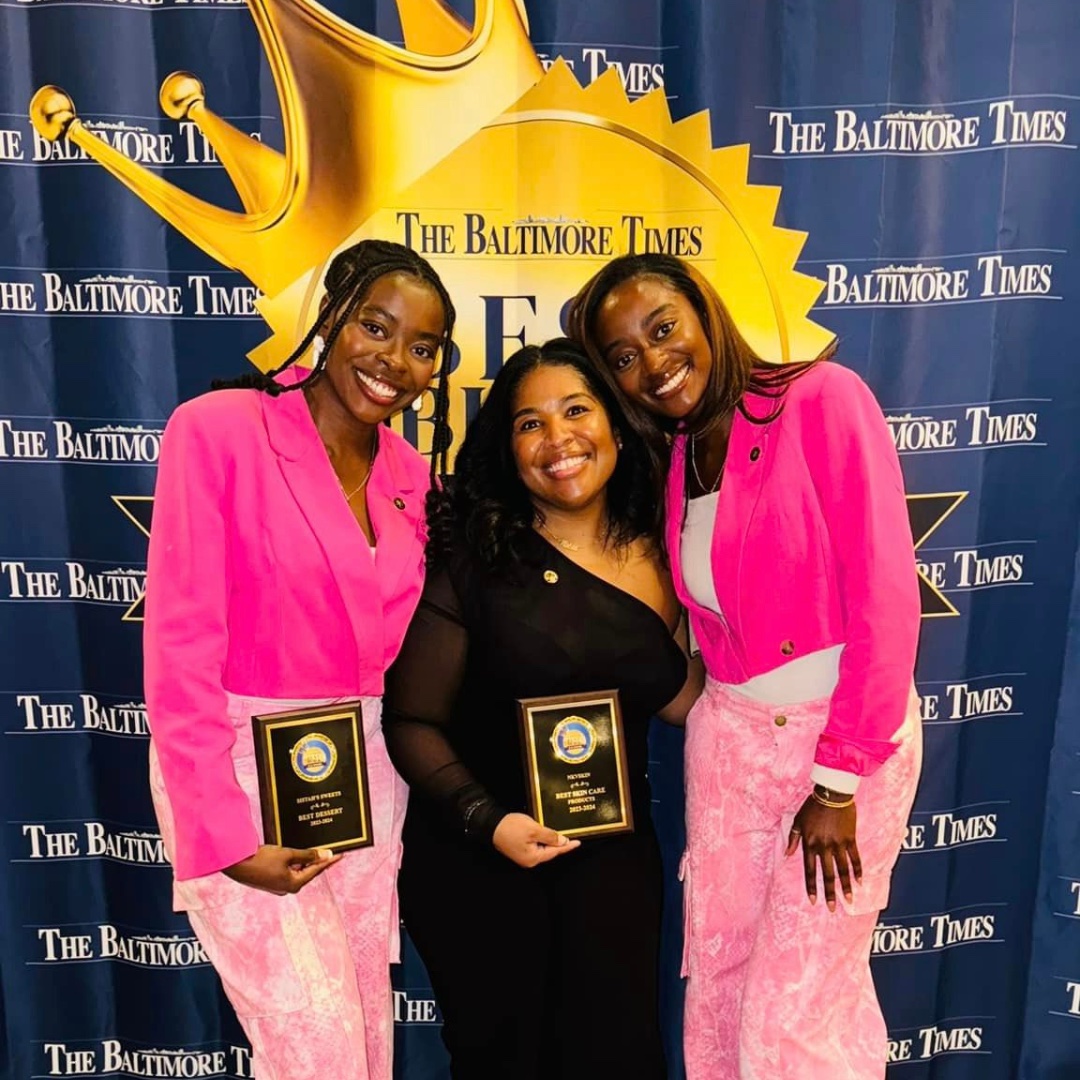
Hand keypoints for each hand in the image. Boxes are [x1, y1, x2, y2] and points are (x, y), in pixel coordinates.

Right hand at [222, 844, 340, 894]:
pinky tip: (299, 855)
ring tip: (316, 851)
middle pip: (308, 872)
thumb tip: (325, 854)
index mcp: (293, 884)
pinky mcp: (271, 881)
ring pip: (298, 871)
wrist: (236, 863)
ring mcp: (278, 886)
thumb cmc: (261, 859)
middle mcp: (287, 888)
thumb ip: (308, 855)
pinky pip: (288, 871)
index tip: (340, 854)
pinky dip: (295, 862)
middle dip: (318, 861)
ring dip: (306, 861)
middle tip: (331, 851)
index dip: (329, 861)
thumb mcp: (287, 854)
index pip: (317, 870)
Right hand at [492, 813, 580, 867]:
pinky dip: (542, 839)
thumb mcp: (534, 829)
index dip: (567, 846)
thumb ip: (550, 836)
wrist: (491, 824)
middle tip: (570, 835)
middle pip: (549, 851)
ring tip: (560, 833)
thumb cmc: (511, 827)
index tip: (578, 842)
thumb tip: (563, 842)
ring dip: (550, 840)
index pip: (555, 851)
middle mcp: (529, 860)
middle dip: (559, 843)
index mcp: (533, 858)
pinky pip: (536, 845)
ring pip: (542, 847)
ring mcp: (523, 856)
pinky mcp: (520, 849)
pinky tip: (547, 833)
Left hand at [785, 794, 860, 910]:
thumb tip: (787, 855)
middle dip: (829, 893)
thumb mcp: (797, 820)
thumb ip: (793, 838)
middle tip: (831, 909)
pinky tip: (860, 882)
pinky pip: (855, 858)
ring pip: (842, 869)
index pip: (810, 870)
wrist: (832, 793)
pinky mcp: (851, 838)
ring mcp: (838, 844)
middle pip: (827, 874)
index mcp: (810, 843)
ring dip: (846, 886)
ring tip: (849, 900)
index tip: (813, 901)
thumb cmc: (812, 806)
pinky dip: (858, 870)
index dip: (811, 886)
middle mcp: (824, 847)